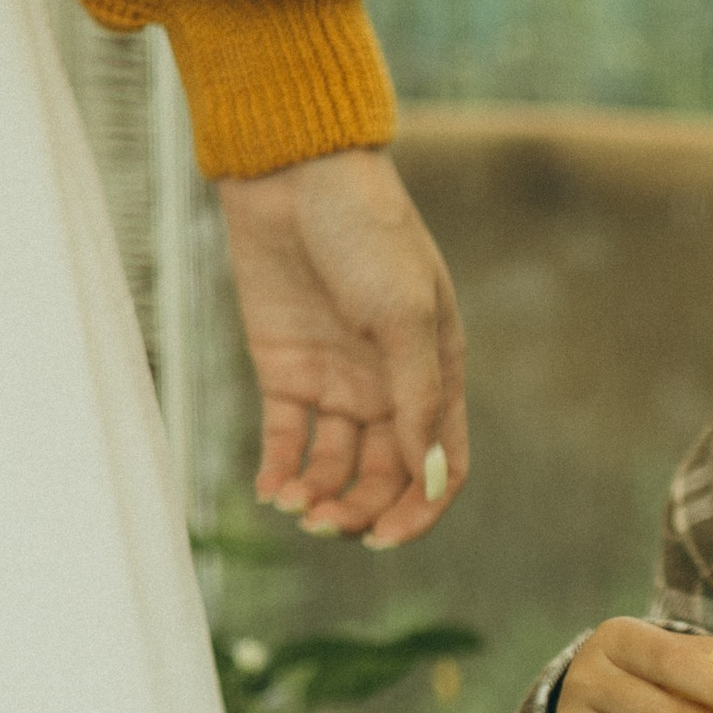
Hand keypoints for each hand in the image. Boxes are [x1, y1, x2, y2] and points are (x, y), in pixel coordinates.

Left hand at [219, 146, 468, 546]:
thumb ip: (415, 396)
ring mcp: (336, 380)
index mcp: (436, 372)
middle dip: (361, 510)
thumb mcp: (404, 312)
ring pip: (335, 466)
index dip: (421, 508)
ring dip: (320, 497)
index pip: (442, 464)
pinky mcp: (285, 371)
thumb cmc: (367, 231)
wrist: (293, 175)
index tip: (386, 537)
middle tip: (328, 526)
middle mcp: (389, 386)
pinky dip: (280, 469)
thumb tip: (429, 477)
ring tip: (295, 507)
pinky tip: (271, 490)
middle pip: (385, 475)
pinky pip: (286, 437)